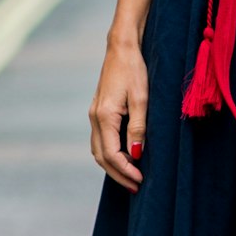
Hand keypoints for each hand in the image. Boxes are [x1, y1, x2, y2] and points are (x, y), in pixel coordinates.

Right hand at [89, 34, 147, 191]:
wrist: (121, 48)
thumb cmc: (134, 70)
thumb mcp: (141, 99)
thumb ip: (138, 127)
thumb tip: (136, 154)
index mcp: (104, 116)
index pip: (112, 154)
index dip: (126, 170)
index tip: (141, 180)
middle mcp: (94, 118)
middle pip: (102, 157)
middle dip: (119, 174)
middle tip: (136, 187)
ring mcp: (94, 115)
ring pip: (99, 150)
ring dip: (113, 167)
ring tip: (131, 177)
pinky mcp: (98, 112)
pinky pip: (101, 140)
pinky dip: (110, 154)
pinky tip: (125, 158)